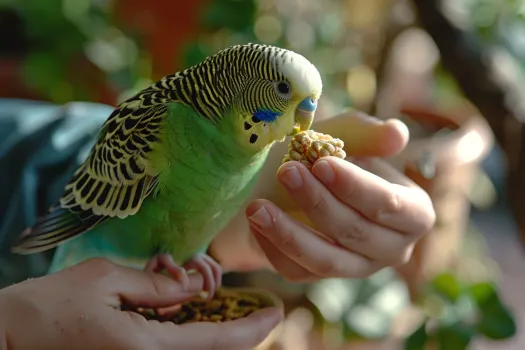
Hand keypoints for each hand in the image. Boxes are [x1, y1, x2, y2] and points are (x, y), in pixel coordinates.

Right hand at [0, 258, 282, 349]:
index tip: (278, 309)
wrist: (11, 334)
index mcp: (150, 347)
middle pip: (213, 349)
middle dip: (240, 326)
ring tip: (225, 300)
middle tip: (260, 304)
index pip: (219, 341)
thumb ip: (156, 286)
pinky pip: (176, 348)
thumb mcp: (107, 280)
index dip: (254, 326)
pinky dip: (195, 330)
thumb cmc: (52, 304)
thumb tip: (193, 288)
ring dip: (217, 327)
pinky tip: (193, 308)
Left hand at [210, 110, 435, 280]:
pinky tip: (255, 222)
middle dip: (318, 202)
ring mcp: (356, 268)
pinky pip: (297, 272)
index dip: (356, 187)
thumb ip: (369, 133)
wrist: (292, 182)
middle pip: (356, 233)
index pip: (390, 205)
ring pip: (327, 261)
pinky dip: (273, 248)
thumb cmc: (325, 156)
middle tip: (285, 172)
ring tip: (257, 208)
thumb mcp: (344, 136)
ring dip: (290, 234)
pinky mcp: (321, 278)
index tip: (322, 164)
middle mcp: (392, 247)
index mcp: (412, 211)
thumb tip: (397, 134)